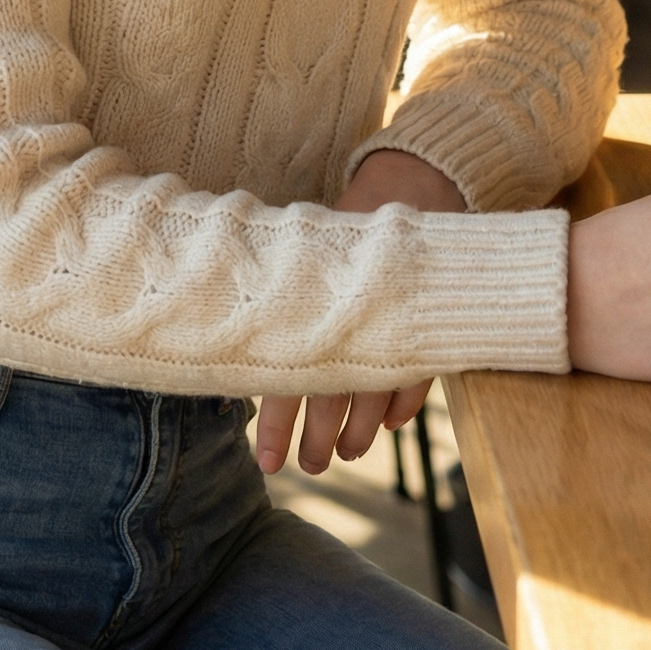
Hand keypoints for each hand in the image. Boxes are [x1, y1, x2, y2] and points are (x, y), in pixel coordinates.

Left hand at [255, 150, 463, 475]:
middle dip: (318, 438)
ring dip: (361, 429)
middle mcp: (348, 320)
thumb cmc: (339, 228)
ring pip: (373, 394)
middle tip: (312, 467)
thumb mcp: (298, 260)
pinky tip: (394, 422)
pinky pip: (416, 373)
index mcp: (308, 307)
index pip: (284, 377)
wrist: (411, 182)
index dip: (276, 425)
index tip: (267, 463)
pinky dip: (404, 402)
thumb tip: (225, 348)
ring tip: (349, 452)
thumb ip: (275, 305)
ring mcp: (391, 322)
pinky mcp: (425, 321)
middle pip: (329, 396)